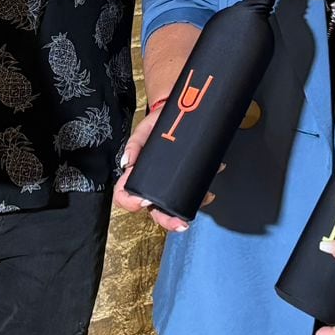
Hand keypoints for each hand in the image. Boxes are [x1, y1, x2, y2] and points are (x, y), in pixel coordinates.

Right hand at [110, 99, 208, 233]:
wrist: (180, 112)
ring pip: (176, 206)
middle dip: (168, 220)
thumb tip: (127, 162)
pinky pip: (192, 193)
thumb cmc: (157, 125)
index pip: (125, 196)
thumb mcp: (144, 131)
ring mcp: (169, 184)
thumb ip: (134, 145)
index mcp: (136, 175)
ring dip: (190, 208)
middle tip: (181, 223)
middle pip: (155, 210)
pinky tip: (209, 190)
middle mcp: (152, 185)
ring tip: (203, 199)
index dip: (132, 203)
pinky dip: (202, 193)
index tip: (144, 202)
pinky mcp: (185, 179)